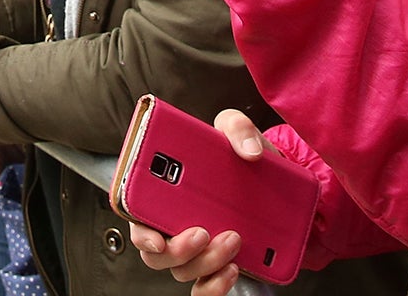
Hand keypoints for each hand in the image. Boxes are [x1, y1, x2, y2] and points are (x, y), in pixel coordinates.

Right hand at [129, 111, 264, 293]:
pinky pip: (204, 289)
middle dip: (178, 249)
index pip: (137, 217)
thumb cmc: (237, 157)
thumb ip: (237, 127)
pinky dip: (216, 286)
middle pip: (157, 254)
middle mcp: (172, 224)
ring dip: (206, 261)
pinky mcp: (214, 266)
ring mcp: (193, 248)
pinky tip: (233, 268)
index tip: (156, 236)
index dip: (141, 232)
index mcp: (163, 192)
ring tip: (233, 239)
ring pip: (183, 270)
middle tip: (203, 231)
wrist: (270, 181)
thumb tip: (249, 150)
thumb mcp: (235, 130)